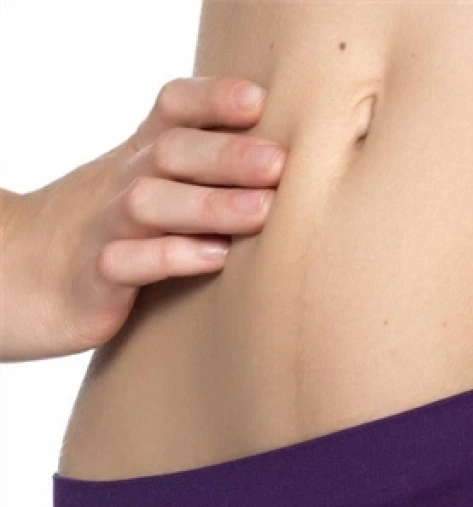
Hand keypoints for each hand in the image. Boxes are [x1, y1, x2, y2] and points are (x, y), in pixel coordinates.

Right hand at [0, 75, 286, 361]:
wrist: (23, 275)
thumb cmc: (109, 233)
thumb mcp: (148, 189)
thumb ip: (200, 175)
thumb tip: (283, 172)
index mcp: (142, 156)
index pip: (173, 109)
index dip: (211, 99)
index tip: (258, 101)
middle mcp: (124, 181)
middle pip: (172, 153)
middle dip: (227, 154)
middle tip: (279, 162)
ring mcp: (107, 227)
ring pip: (151, 203)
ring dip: (208, 204)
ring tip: (261, 211)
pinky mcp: (97, 277)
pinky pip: (127, 261)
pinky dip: (169, 257)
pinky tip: (214, 259)